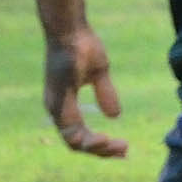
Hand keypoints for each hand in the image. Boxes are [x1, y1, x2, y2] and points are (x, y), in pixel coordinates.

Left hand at [44, 27, 126, 156]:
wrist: (70, 30)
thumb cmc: (83, 46)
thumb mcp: (99, 73)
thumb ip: (105, 94)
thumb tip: (115, 115)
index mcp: (63, 105)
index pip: (78, 135)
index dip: (99, 145)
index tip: (123, 147)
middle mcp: (56, 109)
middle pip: (76, 143)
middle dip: (101, 151)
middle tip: (125, 150)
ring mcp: (55, 106)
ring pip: (73, 141)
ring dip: (97, 148)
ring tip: (119, 146)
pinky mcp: (59, 101)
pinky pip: (70, 130)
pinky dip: (88, 139)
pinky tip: (104, 138)